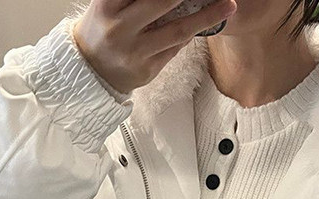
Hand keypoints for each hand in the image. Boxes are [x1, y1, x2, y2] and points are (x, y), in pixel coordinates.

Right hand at [73, 0, 236, 94]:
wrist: (90, 71)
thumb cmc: (104, 28)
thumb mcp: (109, 4)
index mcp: (106, 5)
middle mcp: (120, 29)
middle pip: (163, 2)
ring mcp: (134, 52)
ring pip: (177, 30)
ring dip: (207, 16)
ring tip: (228, 5)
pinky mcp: (147, 70)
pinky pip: (175, 48)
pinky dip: (192, 33)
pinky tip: (207, 21)